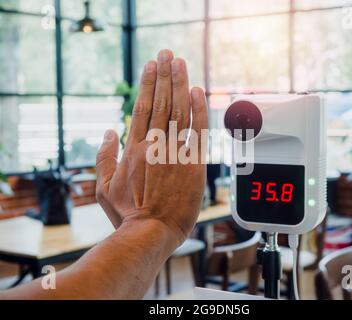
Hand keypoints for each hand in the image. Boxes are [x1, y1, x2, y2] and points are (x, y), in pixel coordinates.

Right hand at [95, 49, 207, 245]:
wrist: (150, 232)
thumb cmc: (127, 213)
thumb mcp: (103, 187)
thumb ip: (104, 157)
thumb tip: (107, 132)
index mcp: (134, 149)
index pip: (142, 107)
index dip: (148, 84)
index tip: (151, 65)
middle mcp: (154, 145)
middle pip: (161, 102)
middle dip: (164, 75)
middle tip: (167, 53)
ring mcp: (175, 153)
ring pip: (179, 111)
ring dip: (180, 84)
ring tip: (180, 62)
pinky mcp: (194, 164)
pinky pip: (198, 132)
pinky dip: (198, 110)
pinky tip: (198, 90)